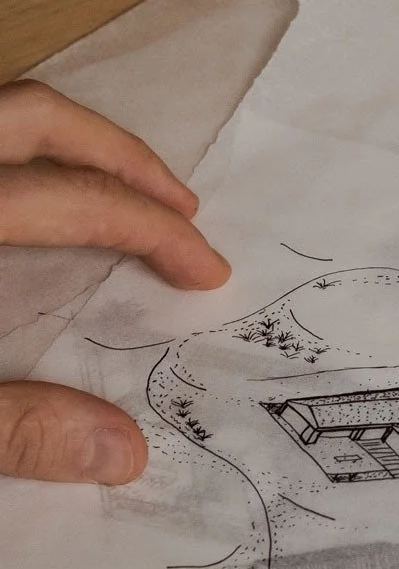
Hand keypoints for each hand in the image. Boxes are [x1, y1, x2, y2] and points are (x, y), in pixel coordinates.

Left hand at [0, 81, 229, 484]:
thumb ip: (12, 428)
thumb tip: (123, 453)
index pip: (76, 200)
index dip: (152, 231)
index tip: (207, 270)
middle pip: (38, 118)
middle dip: (124, 158)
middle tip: (183, 206)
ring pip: (0, 115)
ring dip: (70, 148)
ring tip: (122, 192)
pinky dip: (18, 162)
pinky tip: (32, 215)